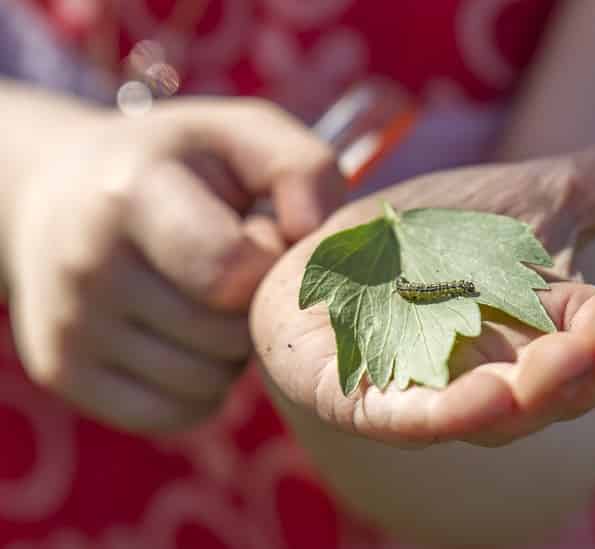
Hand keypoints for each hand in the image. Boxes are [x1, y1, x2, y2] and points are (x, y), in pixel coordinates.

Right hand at [5, 97, 344, 432]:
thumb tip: (315, 236)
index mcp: (133, 194)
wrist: (59, 192)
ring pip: (207, 384)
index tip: (256, 236)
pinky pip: (176, 413)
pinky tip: (184, 338)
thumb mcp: (241, 136)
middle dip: (251, 312)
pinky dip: (199, 388)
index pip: (235, 273)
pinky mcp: (63, 371)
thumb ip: (302, 168)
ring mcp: (69, 326)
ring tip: (206, 301)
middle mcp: (88, 266)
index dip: (268, 264)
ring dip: (229, 354)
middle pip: (227, 338)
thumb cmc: (175, 165)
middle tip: (232, 272)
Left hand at [251, 101, 594, 446]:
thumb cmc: (440, 239)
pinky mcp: (370, 403)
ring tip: (564, 363)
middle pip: (565, 385)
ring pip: (500, 413)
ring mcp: (440, 391)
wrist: (338, 257)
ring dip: (536, 394)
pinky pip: (409, 419)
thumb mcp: (533, 197)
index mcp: (552, 326)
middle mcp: (507, 369)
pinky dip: (446, 415)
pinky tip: (483, 400)